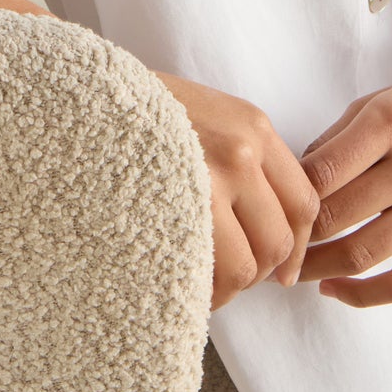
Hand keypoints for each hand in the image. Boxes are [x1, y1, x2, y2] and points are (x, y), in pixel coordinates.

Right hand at [150, 70, 321, 310]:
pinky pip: (205, 276)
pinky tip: (185, 283)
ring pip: (245, 268)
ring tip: (204, 278)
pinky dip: (201, 292)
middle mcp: (239, 155)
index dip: (297, 245)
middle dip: (261, 270)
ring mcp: (204, 184)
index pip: (303, 203)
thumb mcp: (213, 114)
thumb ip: (250, 162)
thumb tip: (279, 235)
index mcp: (253, 127)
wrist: (87, 99)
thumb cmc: (147, 112)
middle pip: (277, 241)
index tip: (281, 267)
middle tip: (234, 272)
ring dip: (228, 284)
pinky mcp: (168, 212)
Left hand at [293, 60, 391, 308]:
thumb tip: (295, 179)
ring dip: (317, 270)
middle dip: (294, 241)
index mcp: (390, 121)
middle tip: (270, 250)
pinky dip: (362, 294)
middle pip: (336, 217)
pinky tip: (335, 289)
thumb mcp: (385, 98)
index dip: (286, 200)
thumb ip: (339, 137)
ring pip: (362, 253)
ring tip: (293, 273)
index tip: (267, 212)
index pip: (320, 173)